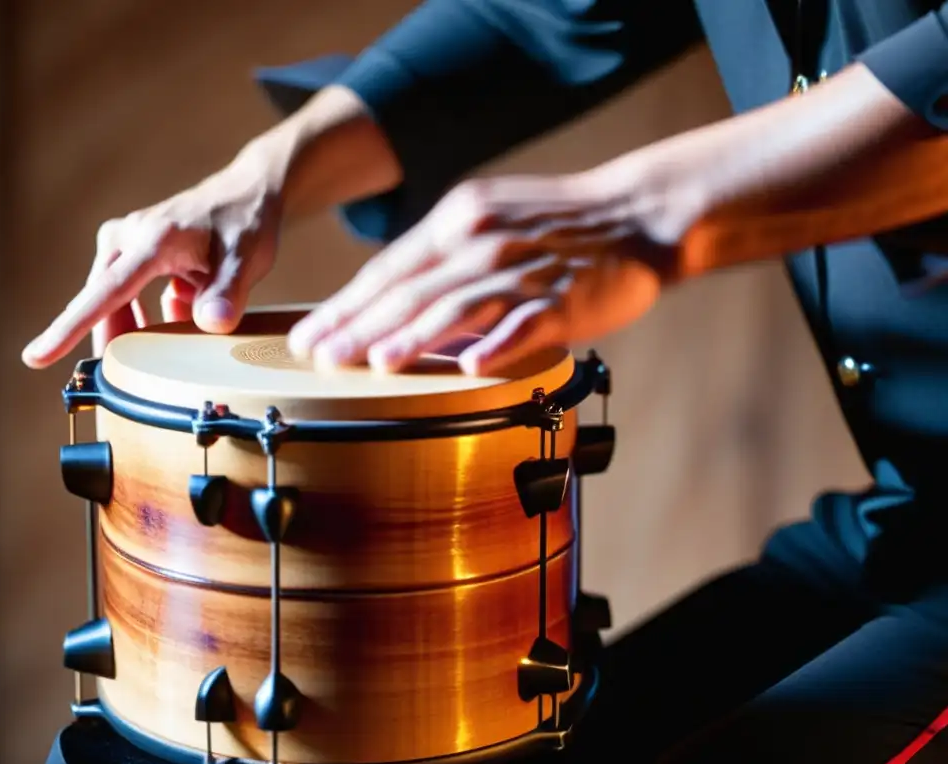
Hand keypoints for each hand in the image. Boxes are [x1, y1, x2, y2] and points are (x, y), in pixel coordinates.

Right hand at [21, 139, 283, 368]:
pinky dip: (153, 312)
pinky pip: (130, 296)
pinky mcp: (132, 252)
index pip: (103, 294)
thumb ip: (228, 293)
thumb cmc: (246, 225)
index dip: (69, 329)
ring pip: (115, 302)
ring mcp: (125, 243)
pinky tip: (179, 308)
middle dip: (115, 340)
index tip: (36, 357)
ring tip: (162, 342)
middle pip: (105, 304)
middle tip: (127, 378)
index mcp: (150, 241)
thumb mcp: (247, 260)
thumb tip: (211, 324)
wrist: (247, 193)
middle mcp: (127, 238)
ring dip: (137, 326)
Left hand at [288, 157, 704, 375]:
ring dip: (414, 336)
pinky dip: (496, 345)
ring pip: (458, 307)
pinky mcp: (563, 299)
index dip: (346, 305)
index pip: (389, 269)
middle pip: (411, 290)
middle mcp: (482, 241)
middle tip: (320, 356)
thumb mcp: (491, 218)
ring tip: (376, 363)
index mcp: (459, 220)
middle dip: (360, 325)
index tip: (308, 335)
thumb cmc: (559, 223)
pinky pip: (525, 323)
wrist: (639, 211)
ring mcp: (523, 270)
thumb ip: (445, 256)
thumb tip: (398, 303)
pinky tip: (468, 368)